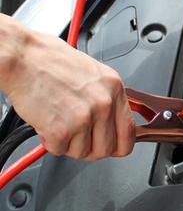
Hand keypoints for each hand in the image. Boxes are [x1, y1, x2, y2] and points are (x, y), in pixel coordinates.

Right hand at [1, 17, 135, 160]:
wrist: (24, 57)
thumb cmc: (53, 62)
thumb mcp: (95, 75)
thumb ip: (108, 99)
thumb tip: (114, 122)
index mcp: (115, 88)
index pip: (129, 133)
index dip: (119, 145)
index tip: (112, 145)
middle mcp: (104, 103)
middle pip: (107, 149)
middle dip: (90, 146)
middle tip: (78, 134)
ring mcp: (84, 117)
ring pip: (83, 152)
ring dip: (69, 143)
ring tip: (60, 119)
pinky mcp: (62, 130)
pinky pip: (60, 151)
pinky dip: (51, 142)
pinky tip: (48, 121)